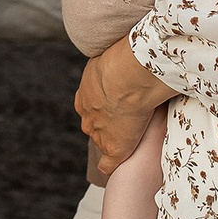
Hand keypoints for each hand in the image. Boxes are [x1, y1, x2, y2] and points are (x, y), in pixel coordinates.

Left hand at [75, 35, 174, 175]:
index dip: (103, 106)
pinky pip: (108, 163)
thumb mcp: (110, 56)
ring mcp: (99, 132)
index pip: (91, 105)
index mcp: (86, 94)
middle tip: (124, 118)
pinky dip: (110, 164)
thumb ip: (113, 61)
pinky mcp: (113, 148)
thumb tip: (124, 51)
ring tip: (131, 138)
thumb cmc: (123, 61)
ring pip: (102, 140)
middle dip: (105, 122)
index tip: (115, 103)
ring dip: (114, 140)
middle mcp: (88, 114)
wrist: (127, 78)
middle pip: (94, 123)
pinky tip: (113, 167)